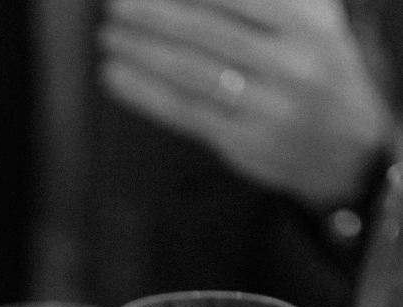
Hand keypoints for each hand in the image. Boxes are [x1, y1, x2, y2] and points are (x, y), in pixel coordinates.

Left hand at [100, 0, 396, 208]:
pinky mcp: (245, 142)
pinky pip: (185, 112)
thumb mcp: (308, 17)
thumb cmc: (314, 64)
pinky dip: (145, 93)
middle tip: (112, 6)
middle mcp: (290, 62)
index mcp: (304, 21)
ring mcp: (268, 106)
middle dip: (152, 16)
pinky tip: (116, 76)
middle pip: (206, 32)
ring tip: (108, 39)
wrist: (349, 143)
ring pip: (191, 73)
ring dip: (142, 54)